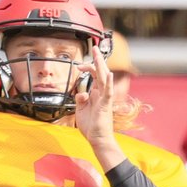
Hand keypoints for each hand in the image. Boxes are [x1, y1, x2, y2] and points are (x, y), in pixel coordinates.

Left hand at [74, 45, 122, 163]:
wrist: (97, 139)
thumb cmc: (91, 125)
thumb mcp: (81, 110)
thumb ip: (80, 99)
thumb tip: (80, 93)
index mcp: (96, 93)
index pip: (93, 76)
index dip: (86, 68)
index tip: (78, 66)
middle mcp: (101, 93)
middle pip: (99, 72)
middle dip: (96, 60)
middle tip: (95, 48)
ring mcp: (104, 98)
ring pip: (103, 78)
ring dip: (100, 66)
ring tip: (98, 55)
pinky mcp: (105, 105)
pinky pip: (108, 92)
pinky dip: (108, 83)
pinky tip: (108, 74)